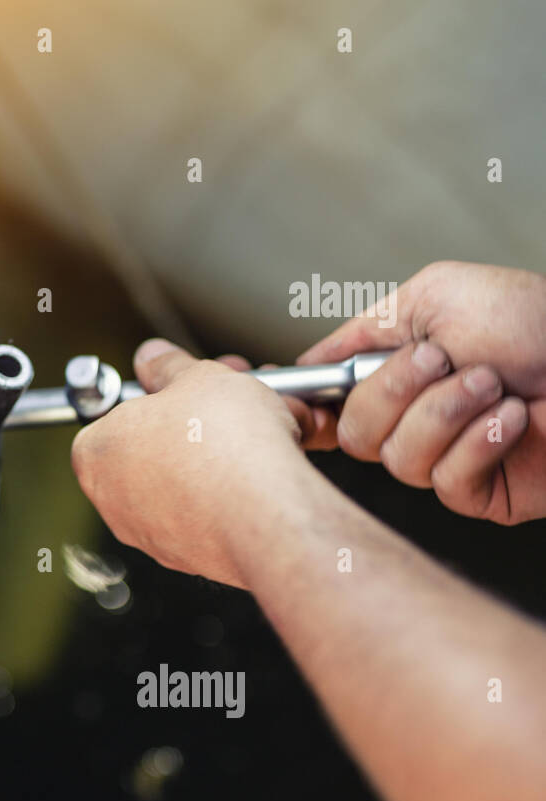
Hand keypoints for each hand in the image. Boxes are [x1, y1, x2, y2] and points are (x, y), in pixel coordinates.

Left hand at [71, 339, 321, 588]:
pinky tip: (260, 471)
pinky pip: (207, 512)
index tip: (185, 389)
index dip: (157, 397)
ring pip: (183, 480)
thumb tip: (154, 358)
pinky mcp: (187, 555)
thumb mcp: (197, 377)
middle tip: (226, 403)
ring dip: (216, 452)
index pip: (114, 415)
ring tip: (254, 432)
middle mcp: (113, 499)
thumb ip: (168, 366)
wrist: (268, 514)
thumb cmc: (226, 446)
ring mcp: (148, 532)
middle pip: (152, 447)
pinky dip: (231, 490)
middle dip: (192, 422)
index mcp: (96, 452)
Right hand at [299, 261, 545, 523]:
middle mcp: (411, 418)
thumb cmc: (537, 321)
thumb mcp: (435, 295)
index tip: (292, 392)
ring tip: (494, 384)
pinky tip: (513, 418)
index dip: (305, 403)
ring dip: (447, 412)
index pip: (325, 400)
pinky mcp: (478, 492)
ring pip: (396, 459)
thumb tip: (307, 364)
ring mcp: (442, 457)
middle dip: (396, 391)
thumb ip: (363, 328)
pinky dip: (479, 443)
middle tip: (445, 360)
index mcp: (392, 372)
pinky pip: (444, 481)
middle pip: (352, 434)